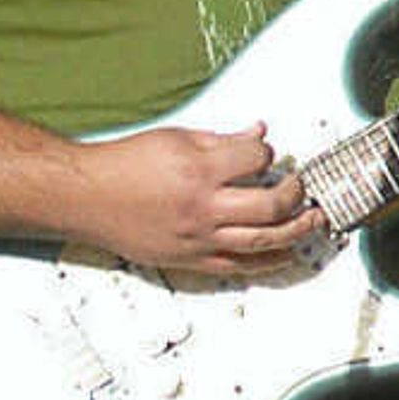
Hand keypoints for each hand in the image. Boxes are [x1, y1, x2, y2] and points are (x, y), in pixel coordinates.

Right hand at [76, 123, 312, 273]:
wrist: (83, 196)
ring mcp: (197, 238)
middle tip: (303, 188)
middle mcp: (202, 208)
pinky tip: (287, 253)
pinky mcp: (189, 259)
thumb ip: (223, 139)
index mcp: (199, 171)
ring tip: (315, 221)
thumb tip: (259, 133)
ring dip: (298, 230)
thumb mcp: (176, 138)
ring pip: (263, 240)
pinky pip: (239, 267)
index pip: (258, 160)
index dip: (268, 153)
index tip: (266, 153)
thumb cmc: (122, 165)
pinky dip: (269, 262)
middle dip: (297, 194)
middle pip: (272, 205)